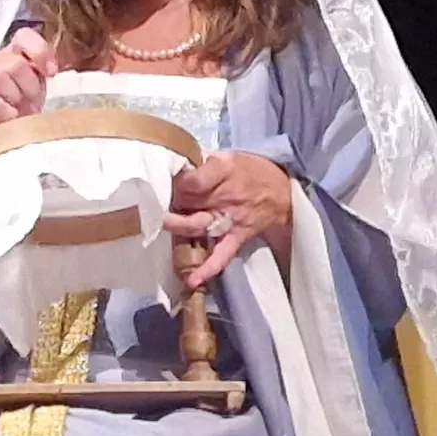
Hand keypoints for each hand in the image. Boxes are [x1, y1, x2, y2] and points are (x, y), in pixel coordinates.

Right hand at [0, 28, 52, 135]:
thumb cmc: (16, 105)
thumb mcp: (34, 85)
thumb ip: (41, 71)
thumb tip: (50, 70)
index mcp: (11, 53)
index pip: (23, 36)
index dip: (40, 51)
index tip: (51, 73)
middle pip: (15, 62)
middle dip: (30, 86)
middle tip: (32, 102)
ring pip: (0, 76)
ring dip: (16, 98)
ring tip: (19, 111)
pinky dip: (7, 112)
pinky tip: (10, 118)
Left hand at [167, 150, 293, 287]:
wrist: (283, 191)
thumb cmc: (251, 171)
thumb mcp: (228, 156)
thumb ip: (202, 161)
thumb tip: (173, 166)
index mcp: (224, 168)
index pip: (193, 179)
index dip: (176, 182)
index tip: (165, 182)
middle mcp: (226, 194)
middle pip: (188, 201)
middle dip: (169, 203)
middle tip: (154, 204)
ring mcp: (230, 218)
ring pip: (197, 225)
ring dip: (177, 228)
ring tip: (162, 225)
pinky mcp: (237, 237)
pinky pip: (222, 255)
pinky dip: (207, 268)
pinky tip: (192, 280)